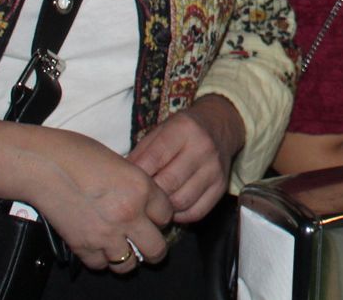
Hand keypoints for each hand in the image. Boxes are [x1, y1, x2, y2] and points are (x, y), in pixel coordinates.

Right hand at [22, 127, 173, 272]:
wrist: (44, 165)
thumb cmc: (80, 154)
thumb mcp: (122, 163)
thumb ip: (137, 186)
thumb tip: (144, 201)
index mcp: (142, 189)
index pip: (167, 215)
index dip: (161, 216)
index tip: (154, 215)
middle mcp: (128, 215)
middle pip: (156, 249)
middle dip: (155, 248)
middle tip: (148, 241)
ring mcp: (105, 234)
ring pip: (129, 265)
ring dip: (128, 257)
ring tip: (123, 247)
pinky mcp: (82, 246)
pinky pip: (100, 265)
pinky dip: (102, 259)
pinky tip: (100, 246)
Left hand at [128, 95, 245, 222]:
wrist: (219, 126)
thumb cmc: (181, 131)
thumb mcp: (159, 131)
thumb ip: (140, 154)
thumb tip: (120, 183)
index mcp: (183, 129)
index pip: (154, 159)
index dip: (136, 177)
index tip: (126, 186)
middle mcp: (203, 148)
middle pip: (168, 183)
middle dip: (148, 196)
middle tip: (138, 200)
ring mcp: (214, 169)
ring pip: (182, 201)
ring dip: (163, 209)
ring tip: (154, 206)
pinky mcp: (221, 186)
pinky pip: (197, 211)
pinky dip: (180, 216)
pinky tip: (171, 208)